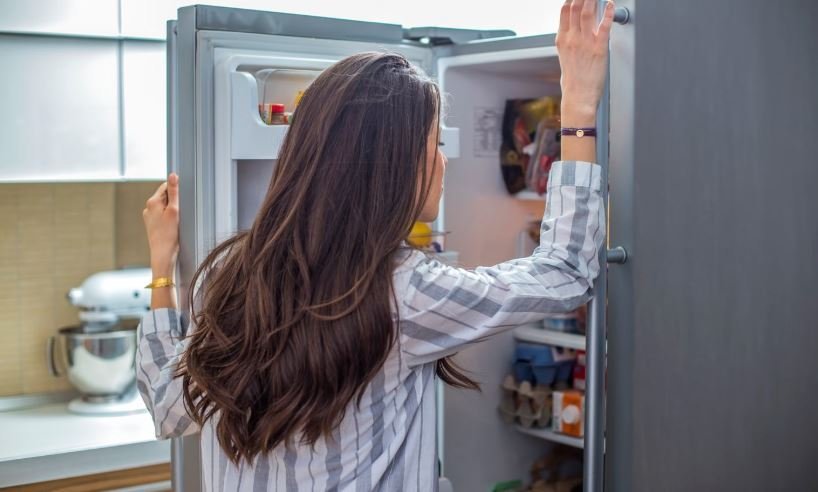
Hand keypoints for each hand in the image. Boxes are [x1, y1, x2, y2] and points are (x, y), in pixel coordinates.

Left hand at [142, 173, 179, 277]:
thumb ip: (174, 192)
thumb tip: (173, 175)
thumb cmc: (169, 235)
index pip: (166, 186)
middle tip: (181, 213)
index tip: (183, 199)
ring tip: (177, 222)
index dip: (176, 191)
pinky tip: (173, 227)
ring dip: (172, 211)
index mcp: (152, 202)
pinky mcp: (152, 225)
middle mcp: (148, 208)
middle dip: (175, 202)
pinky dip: (169, 218)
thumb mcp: (174, 210)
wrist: (162, 254)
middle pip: (165, 197)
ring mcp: (149, 217)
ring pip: (164, 207)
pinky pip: (163, 216)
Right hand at [556, 0, 614, 125]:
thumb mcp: (565, 58)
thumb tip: (574, 34)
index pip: (564, 12)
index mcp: (562, 40)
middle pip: (576, 7)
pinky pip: (604, 26)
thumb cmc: (573, 82)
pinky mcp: (599, 49)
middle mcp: (572, 39)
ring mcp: (585, 43)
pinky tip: (610, 4)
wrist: (578, 97)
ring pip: (587, 12)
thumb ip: (570, 43)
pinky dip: (608, 13)